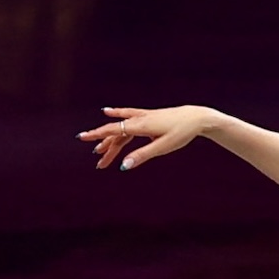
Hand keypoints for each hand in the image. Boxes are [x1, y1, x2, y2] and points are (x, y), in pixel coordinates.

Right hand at [76, 105, 216, 170]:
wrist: (196, 118)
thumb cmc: (181, 133)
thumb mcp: (163, 147)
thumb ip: (142, 156)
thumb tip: (123, 166)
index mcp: (140, 126)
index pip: (113, 131)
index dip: (97, 135)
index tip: (82, 138)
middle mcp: (139, 119)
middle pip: (116, 133)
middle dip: (105, 146)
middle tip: (97, 161)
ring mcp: (143, 116)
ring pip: (122, 128)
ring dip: (112, 139)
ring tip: (101, 150)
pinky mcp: (149, 116)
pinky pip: (128, 117)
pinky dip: (117, 116)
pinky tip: (108, 112)